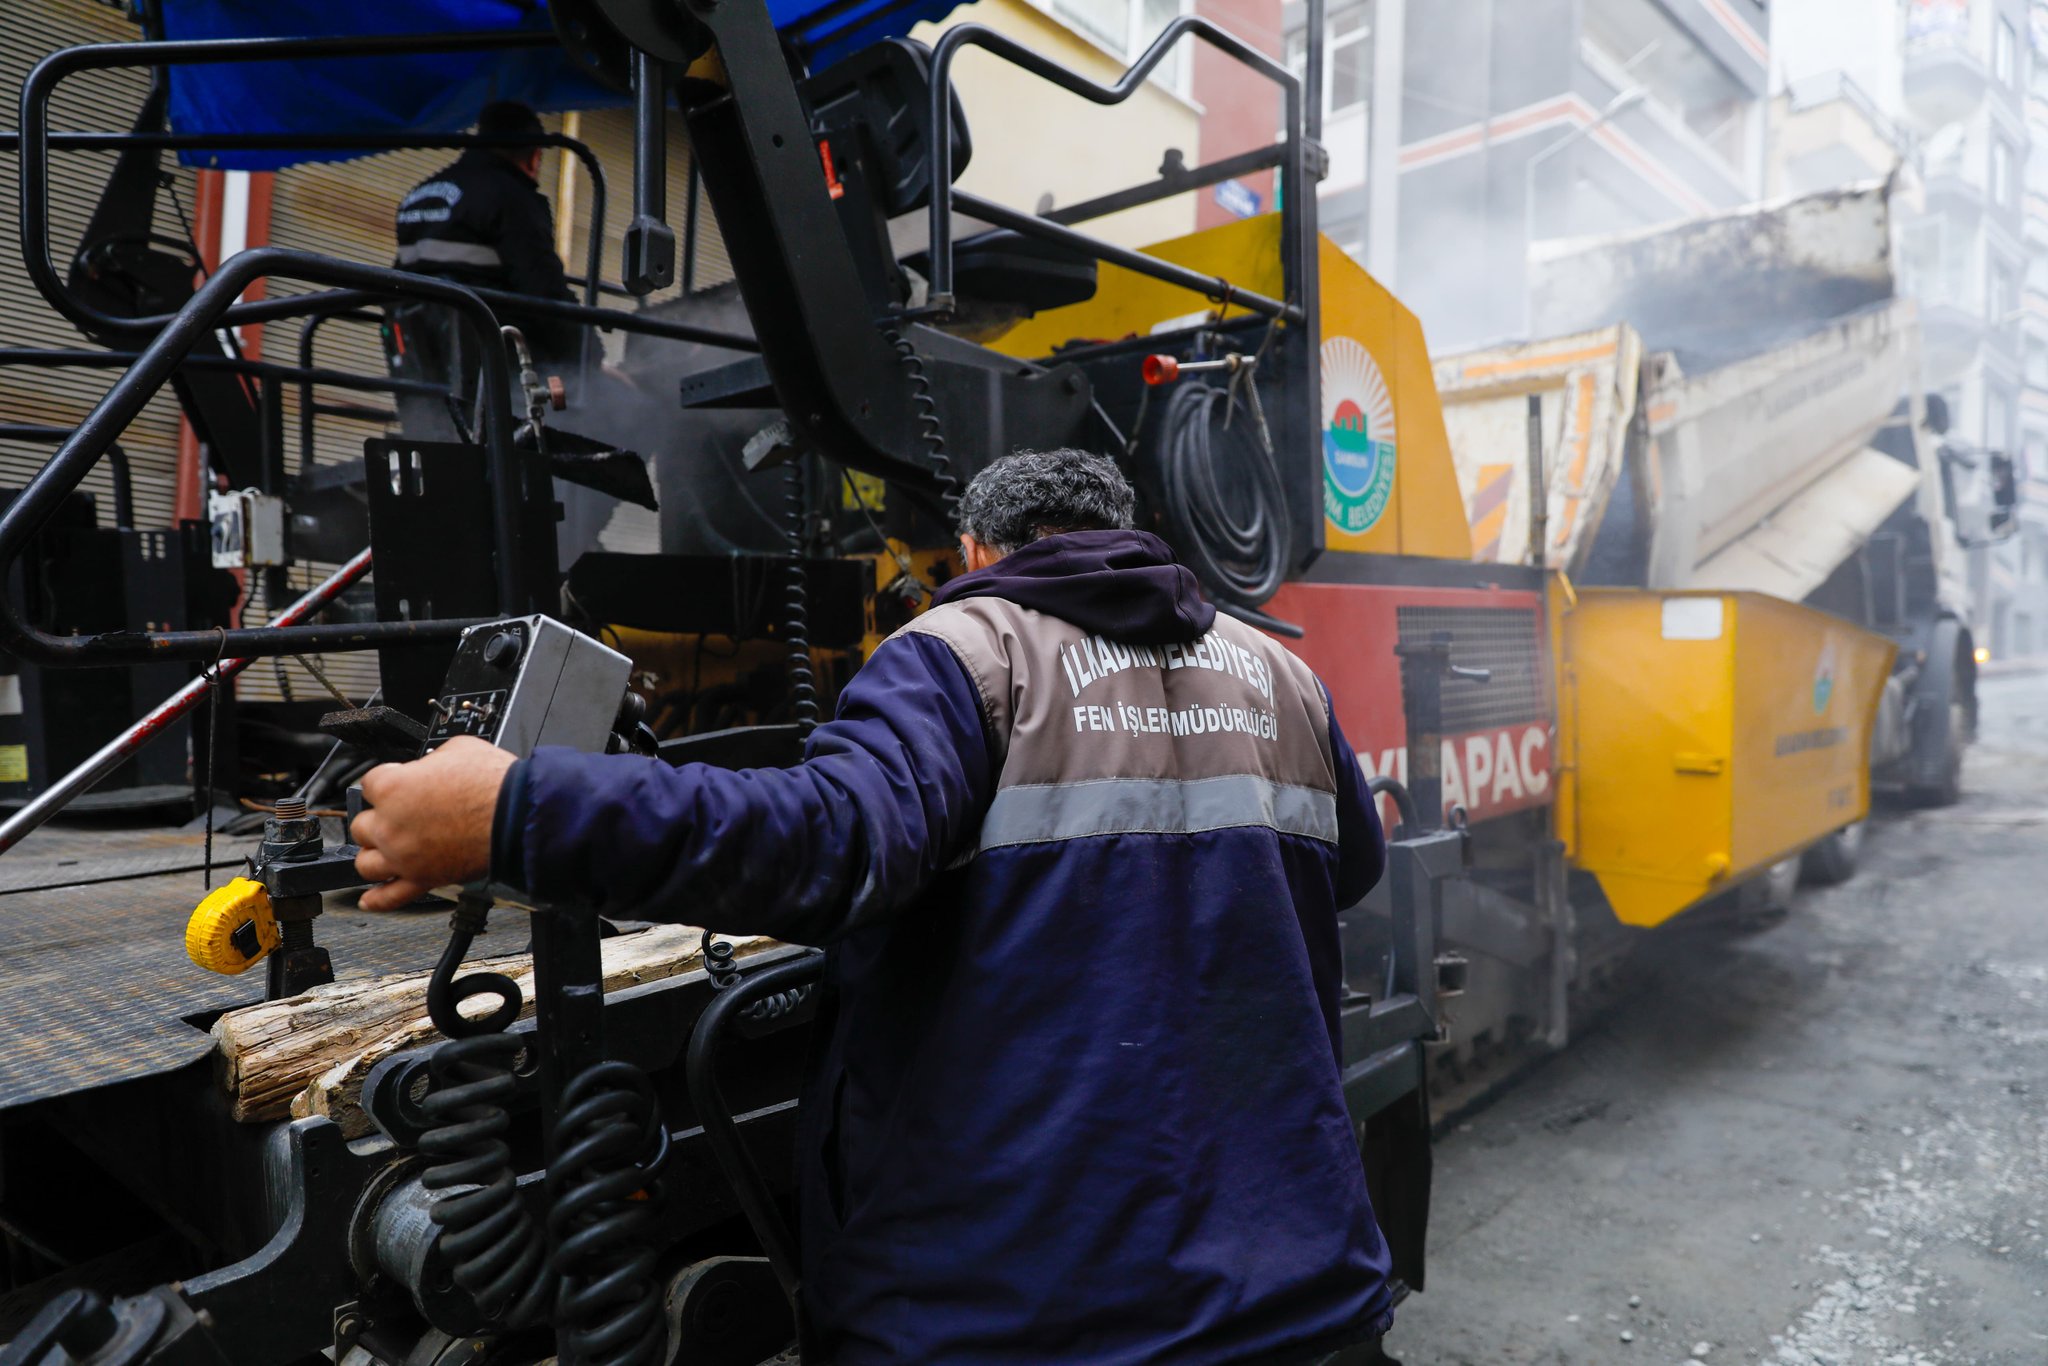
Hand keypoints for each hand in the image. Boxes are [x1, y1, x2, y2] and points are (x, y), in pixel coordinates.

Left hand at [353, 736, 517, 911]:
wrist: (519, 816)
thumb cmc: (494, 783)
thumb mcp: (458, 749)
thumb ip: (431, 761)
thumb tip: (431, 767)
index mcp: (392, 787)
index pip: (370, 783)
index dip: (389, 780)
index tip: (400, 781)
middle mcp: (390, 825)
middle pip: (362, 825)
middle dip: (380, 817)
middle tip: (400, 813)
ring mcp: (403, 856)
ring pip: (366, 863)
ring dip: (375, 853)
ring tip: (386, 848)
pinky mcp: (423, 879)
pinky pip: (390, 897)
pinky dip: (376, 900)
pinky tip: (369, 899)